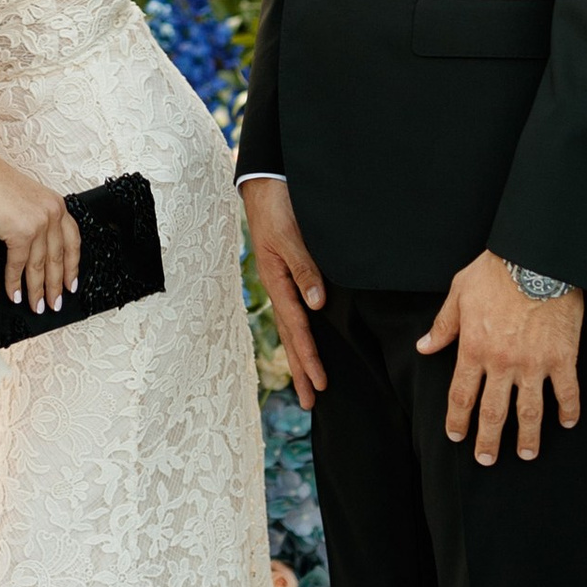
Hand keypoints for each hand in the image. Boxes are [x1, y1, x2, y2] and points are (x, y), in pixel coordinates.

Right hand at [0, 162, 79, 311]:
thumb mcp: (27, 201)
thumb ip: (36, 221)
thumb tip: (32, 251)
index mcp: (58, 206)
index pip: (73, 242)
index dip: (72, 266)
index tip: (72, 283)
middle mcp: (53, 214)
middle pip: (58, 258)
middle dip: (57, 285)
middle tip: (56, 303)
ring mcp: (39, 224)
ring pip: (40, 266)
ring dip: (37, 290)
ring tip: (37, 306)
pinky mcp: (21, 232)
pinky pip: (18, 264)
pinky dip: (14, 282)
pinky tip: (14, 294)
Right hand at [242, 177, 326, 409]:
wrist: (265, 184)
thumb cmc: (277, 207)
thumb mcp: (290, 237)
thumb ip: (304, 269)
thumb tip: (316, 305)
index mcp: (278, 282)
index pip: (296, 329)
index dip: (309, 357)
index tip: (321, 384)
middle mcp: (279, 288)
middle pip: (291, 337)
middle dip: (302, 370)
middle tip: (311, 402)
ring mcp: (282, 282)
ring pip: (292, 327)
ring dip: (300, 357)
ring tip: (308, 384)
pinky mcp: (287, 274)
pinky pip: (294, 311)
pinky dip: (300, 333)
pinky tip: (306, 341)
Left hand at [419, 250, 582, 463]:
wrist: (538, 257)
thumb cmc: (496, 271)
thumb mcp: (459, 293)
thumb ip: (443, 325)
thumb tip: (424, 347)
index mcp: (474, 349)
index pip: (461, 396)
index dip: (458, 420)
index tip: (457, 437)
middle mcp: (502, 363)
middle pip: (493, 412)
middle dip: (488, 440)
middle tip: (486, 460)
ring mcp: (534, 363)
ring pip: (530, 411)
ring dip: (527, 436)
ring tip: (526, 454)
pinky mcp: (563, 357)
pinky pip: (567, 391)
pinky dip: (569, 409)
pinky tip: (568, 422)